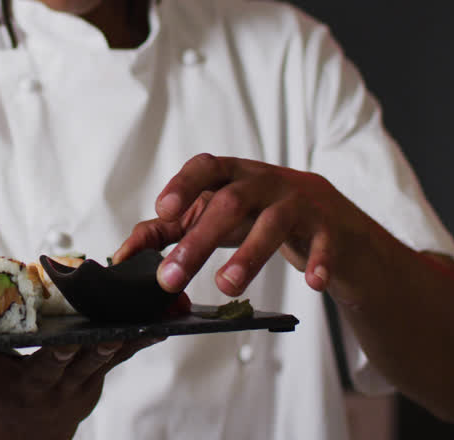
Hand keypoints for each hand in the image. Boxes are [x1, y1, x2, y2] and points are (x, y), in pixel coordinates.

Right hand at [0, 339, 158, 439]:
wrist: (23, 434)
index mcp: (29, 385)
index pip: (45, 368)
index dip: (60, 356)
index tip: (71, 342)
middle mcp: (59, 386)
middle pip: (83, 364)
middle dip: (100, 347)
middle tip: (121, 329)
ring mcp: (83, 383)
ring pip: (109, 358)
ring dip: (130, 339)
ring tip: (151, 319)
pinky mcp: (97, 376)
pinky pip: (121, 356)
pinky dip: (139, 340)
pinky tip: (159, 324)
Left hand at [113, 154, 375, 306]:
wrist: (332, 221)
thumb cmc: (260, 215)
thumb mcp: (215, 216)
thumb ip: (168, 231)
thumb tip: (121, 255)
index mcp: (234, 175)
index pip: (206, 167)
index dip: (183, 185)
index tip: (162, 210)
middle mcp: (266, 182)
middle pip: (231, 202)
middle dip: (199, 241)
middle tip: (171, 277)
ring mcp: (301, 202)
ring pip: (274, 223)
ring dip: (249, 255)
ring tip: (226, 285)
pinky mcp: (330, 228)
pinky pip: (325, 243)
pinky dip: (320, 262)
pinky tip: (312, 284)